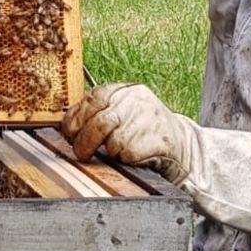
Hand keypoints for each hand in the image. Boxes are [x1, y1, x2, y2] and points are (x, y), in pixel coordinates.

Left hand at [63, 83, 194, 184]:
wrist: (181, 143)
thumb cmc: (144, 129)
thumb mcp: (123, 111)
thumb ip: (98, 112)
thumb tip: (68, 126)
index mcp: (125, 91)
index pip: (93, 98)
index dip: (76, 118)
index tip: (70, 133)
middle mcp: (136, 101)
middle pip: (100, 122)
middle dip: (85, 142)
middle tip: (82, 153)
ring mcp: (147, 120)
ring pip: (113, 140)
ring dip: (110, 151)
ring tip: (117, 151)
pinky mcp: (157, 140)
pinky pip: (128, 154)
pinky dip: (126, 159)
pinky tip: (134, 155)